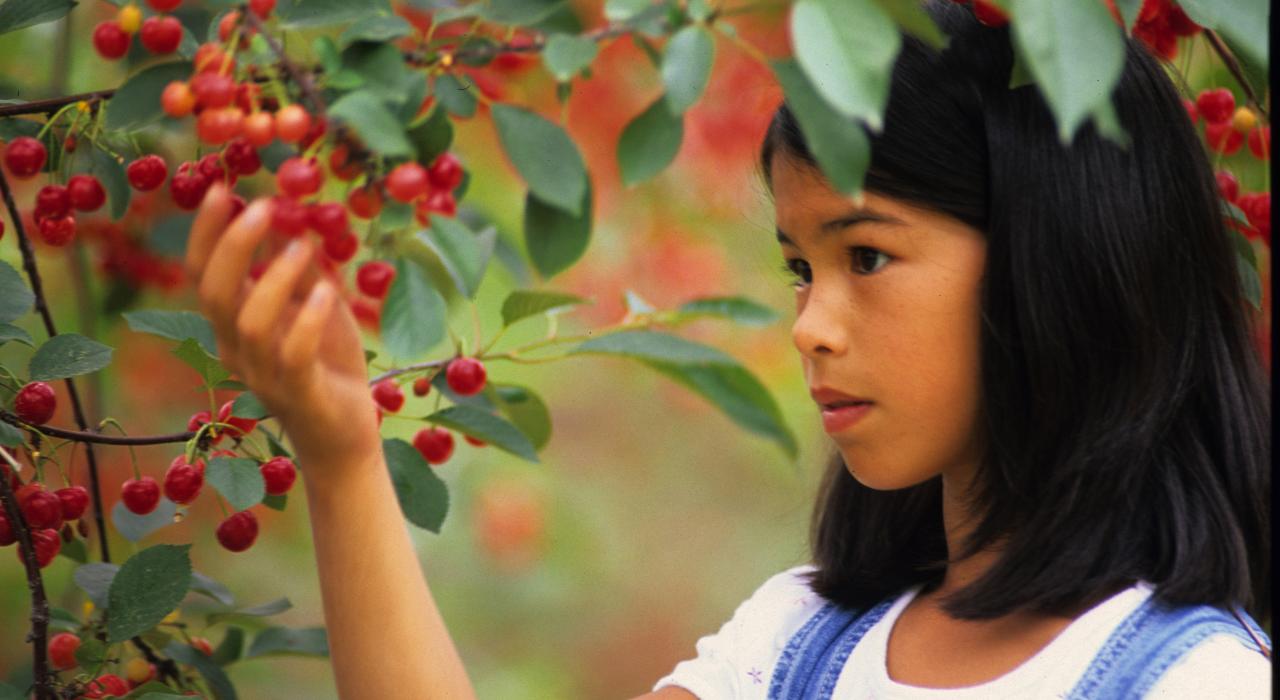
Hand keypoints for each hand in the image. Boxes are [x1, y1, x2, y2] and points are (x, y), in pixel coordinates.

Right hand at [184, 183, 380, 483]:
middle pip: (215, 293)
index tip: (222, 186)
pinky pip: (292, 355)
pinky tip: (328, 292)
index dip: (207, 231)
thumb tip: (295, 221)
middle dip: (233, 245)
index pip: (203, 274)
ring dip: (275, 278)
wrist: (346, 438)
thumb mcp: (319, 309)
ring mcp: (264, 376)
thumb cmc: (329, 367)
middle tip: (264, 206)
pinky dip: (306, 319)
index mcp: (233, 325)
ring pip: (250, 323)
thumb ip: (303, 272)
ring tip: (303, 244)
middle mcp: (236, 350)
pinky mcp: (299, 396)